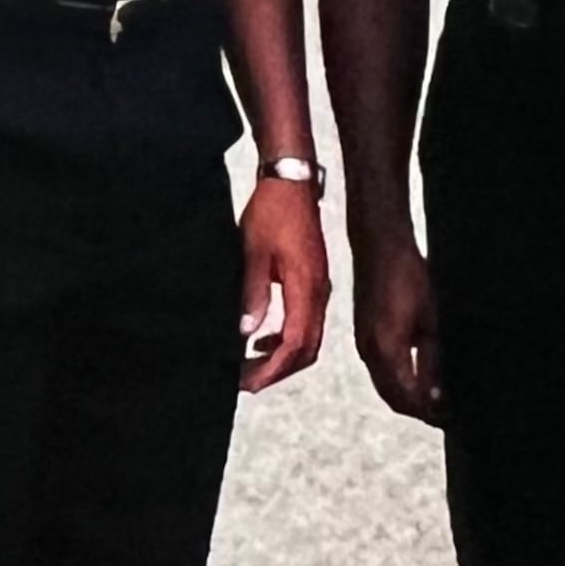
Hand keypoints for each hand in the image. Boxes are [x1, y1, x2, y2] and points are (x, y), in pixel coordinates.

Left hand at [237, 178, 329, 392]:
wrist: (292, 183)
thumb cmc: (272, 211)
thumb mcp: (254, 251)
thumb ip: (254, 292)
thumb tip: (247, 332)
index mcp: (306, 288)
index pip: (295, 344)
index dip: (272, 369)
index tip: (248, 382)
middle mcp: (318, 293)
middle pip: (306, 350)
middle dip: (277, 372)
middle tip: (245, 382)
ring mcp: (318, 289)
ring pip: (307, 339)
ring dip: (282, 358)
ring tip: (250, 366)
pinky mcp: (312, 282)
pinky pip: (304, 323)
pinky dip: (286, 340)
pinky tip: (262, 341)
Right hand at [351, 230, 443, 424]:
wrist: (380, 245)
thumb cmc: (408, 274)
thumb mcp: (430, 322)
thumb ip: (431, 363)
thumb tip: (436, 395)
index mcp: (386, 348)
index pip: (405, 397)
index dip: (426, 413)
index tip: (445, 418)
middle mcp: (368, 351)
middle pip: (390, 396)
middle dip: (415, 410)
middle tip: (440, 413)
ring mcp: (362, 343)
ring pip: (382, 385)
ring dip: (404, 396)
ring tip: (431, 398)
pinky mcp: (362, 334)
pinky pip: (377, 369)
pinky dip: (395, 380)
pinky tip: (413, 376)